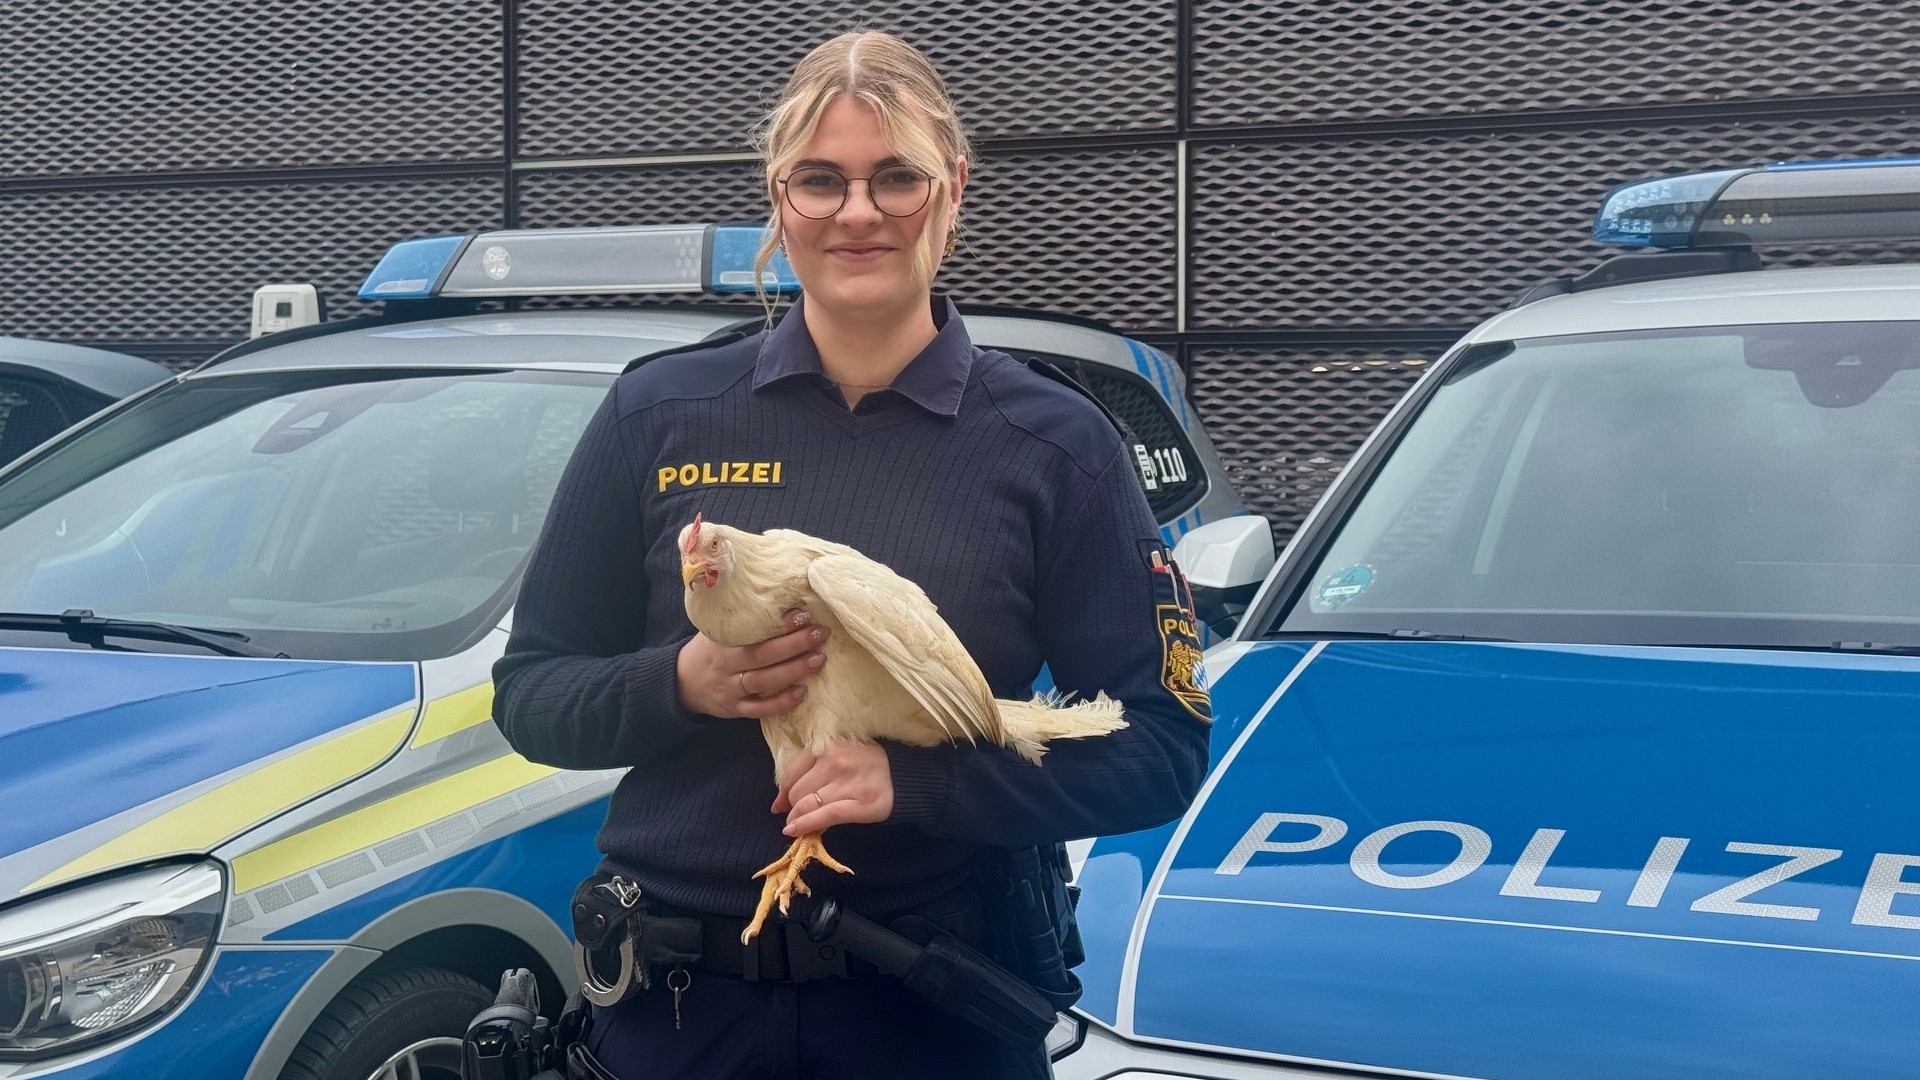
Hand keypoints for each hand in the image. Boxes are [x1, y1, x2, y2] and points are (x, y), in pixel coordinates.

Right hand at [676, 609, 827, 718]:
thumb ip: (740, 619)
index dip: (777, 625)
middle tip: (820, 633)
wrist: (681, 682)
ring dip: (793, 670)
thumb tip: (781, 598)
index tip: (802, 615)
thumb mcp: (715, 630)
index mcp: (720, 642)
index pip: (750, 632)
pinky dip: (780, 703)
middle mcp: (724, 666)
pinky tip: (802, 692)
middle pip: (761, 656)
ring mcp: (729, 690)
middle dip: (794, 644)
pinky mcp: (735, 710)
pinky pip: (759, 710)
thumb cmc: (708, 650)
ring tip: (819, 659)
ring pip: (763, 682)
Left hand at [773, 742, 893, 835]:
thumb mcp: (838, 755)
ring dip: (796, 818)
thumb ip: (810, 771)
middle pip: (797, 792)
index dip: (782, 792)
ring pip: (807, 805)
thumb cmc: (866, 765)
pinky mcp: (859, 804)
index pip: (792, 773)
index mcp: (827, 746)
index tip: (780, 804)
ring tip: (796, 824)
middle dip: (792, 806)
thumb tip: (778, 802)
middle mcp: (835, 761)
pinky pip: (824, 816)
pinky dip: (805, 825)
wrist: (902, 776)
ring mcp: (847, 783)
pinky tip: (793, 831)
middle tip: (797, 814)